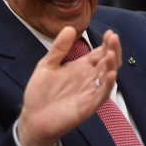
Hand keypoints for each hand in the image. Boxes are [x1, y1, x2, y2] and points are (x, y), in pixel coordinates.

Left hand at [17, 27, 119, 145]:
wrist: (32, 118)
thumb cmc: (40, 94)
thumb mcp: (47, 65)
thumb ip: (59, 48)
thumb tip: (70, 28)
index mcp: (80, 68)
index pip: (99, 53)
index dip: (106, 44)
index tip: (110, 33)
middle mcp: (88, 79)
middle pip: (106, 62)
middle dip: (112, 50)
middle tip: (114, 37)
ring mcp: (89, 92)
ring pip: (107, 77)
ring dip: (111, 65)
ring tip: (112, 53)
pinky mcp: (87, 107)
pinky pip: (101, 95)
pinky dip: (107, 85)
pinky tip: (110, 74)